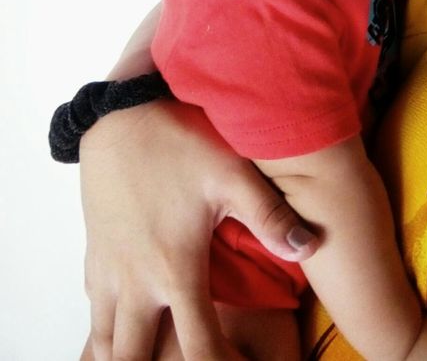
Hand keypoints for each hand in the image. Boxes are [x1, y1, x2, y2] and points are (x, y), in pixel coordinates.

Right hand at [80, 99, 316, 359]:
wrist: (119, 114)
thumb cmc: (177, 140)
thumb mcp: (230, 173)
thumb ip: (269, 215)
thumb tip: (309, 246)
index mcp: (175, 268)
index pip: (198, 349)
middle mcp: (136, 281)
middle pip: (134, 360)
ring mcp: (109, 270)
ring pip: (105, 344)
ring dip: (128, 356)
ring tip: (152, 355)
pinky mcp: (94, 254)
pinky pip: (93, 312)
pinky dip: (107, 333)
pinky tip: (124, 329)